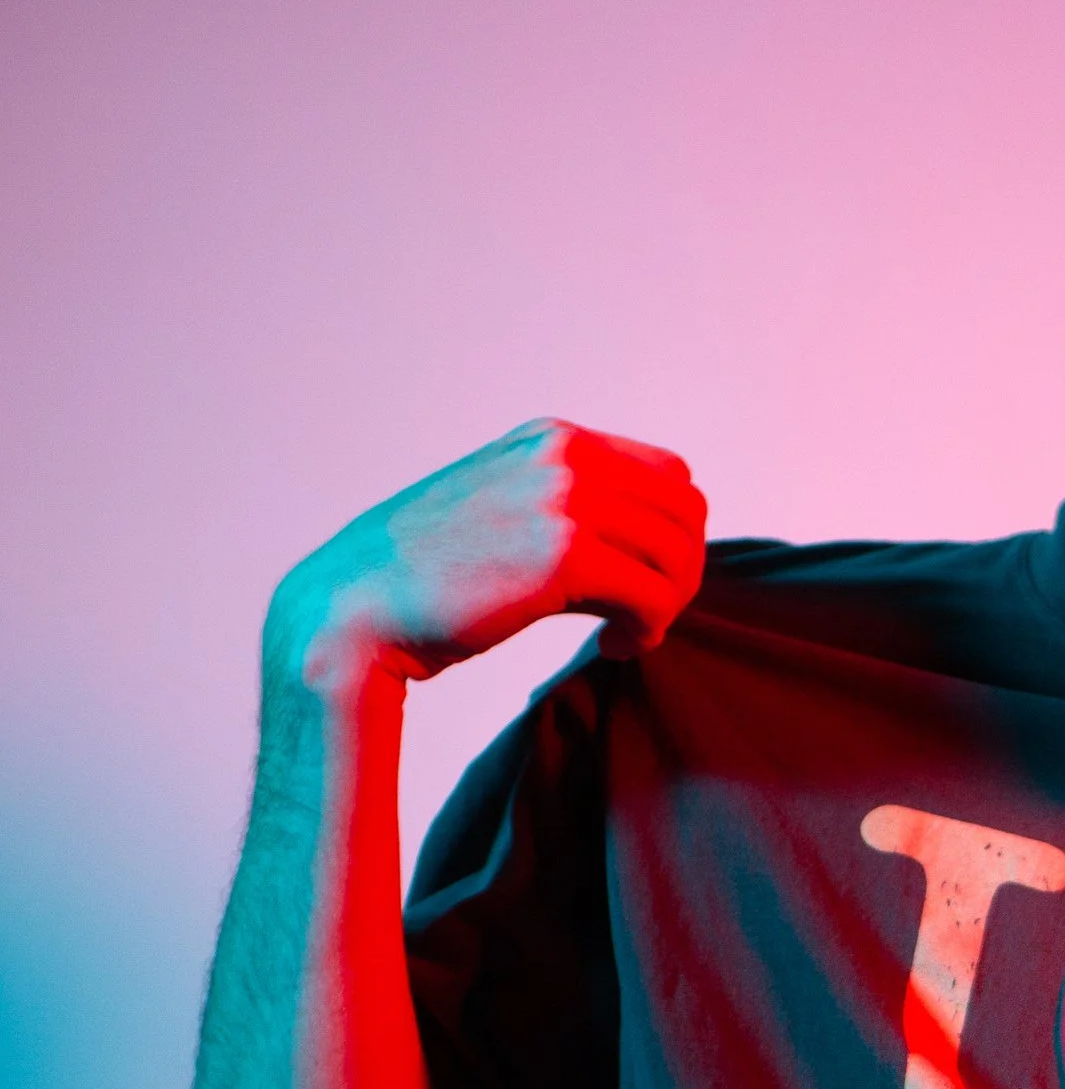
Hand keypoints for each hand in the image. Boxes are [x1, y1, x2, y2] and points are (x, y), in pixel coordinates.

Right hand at [271, 419, 708, 692]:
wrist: (354, 609)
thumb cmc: (422, 578)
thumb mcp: (498, 508)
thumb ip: (557, 501)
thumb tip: (630, 535)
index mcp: (550, 439)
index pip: (668, 474)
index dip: (670, 535)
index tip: (638, 579)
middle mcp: (562, 456)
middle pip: (686, 511)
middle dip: (680, 570)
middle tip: (644, 615)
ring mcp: (563, 501)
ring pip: (678, 555)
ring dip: (667, 605)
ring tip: (626, 636)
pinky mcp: (562, 558)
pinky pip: (654, 596)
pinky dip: (647, 631)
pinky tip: (613, 649)